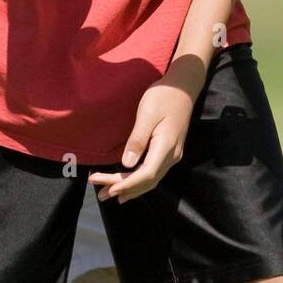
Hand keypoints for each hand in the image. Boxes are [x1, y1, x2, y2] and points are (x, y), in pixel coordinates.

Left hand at [87, 59, 199, 203]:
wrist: (183, 87)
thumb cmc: (163, 96)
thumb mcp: (147, 114)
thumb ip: (138, 140)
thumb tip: (126, 164)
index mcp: (166, 146)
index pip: (146, 174)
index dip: (127, 184)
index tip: (108, 188)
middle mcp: (172, 155)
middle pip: (147, 180)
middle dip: (123, 188)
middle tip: (99, 194)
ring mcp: (172, 155)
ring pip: (151, 179)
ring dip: (131, 189)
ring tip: (109, 194)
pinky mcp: (170, 151)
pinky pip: (154, 173)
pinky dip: (139, 182)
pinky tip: (129, 185)